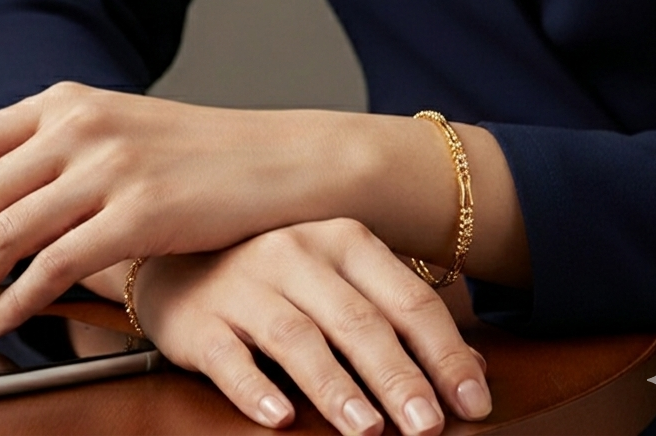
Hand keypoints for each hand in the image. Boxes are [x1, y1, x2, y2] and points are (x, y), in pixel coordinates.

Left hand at [0, 83, 352, 338]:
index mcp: (63, 101)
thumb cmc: (196, 153)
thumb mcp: (116, 130)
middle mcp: (78, 124)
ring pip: (3, 233)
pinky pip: (56, 263)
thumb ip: (50, 151)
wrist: (278, 159)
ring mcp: (109, 164)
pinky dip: (18, 299)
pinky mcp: (140, 209)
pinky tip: (2, 321)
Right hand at [132, 219, 491, 435]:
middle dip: (397, 376)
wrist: (179, 258)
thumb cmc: (278, 274)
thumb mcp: (343, 280)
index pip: (405, 297)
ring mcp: (245, 283)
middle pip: (357, 320)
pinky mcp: (200, 318)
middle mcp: (295, 252)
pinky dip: (253, 386)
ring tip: (367, 430)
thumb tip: (476, 372)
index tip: (473, 403)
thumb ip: (402, 318)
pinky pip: (227, 355)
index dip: (443, 351)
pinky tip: (278, 417)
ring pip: (298, 336)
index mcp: (341, 239)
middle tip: (428, 427)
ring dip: (334, 385)